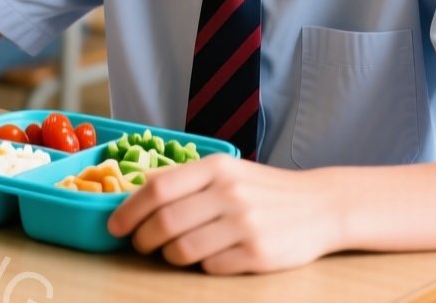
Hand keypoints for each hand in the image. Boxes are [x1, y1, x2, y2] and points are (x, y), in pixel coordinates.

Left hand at [107, 154, 333, 273]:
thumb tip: (136, 192)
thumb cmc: (264, 190)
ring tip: (174, 252)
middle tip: (140, 245)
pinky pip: (210, 267)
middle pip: (165, 222)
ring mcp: (245, 225)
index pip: (158, 189)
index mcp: (217, 168)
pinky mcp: (258, 255)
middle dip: (143, 239)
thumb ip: (186, 180)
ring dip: (169, 256)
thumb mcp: (228, 172)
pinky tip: (210, 256)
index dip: (129, 210)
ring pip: (182, 250)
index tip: (115, 226)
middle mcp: (230, 194)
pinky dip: (202, 266)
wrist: (321, 206)